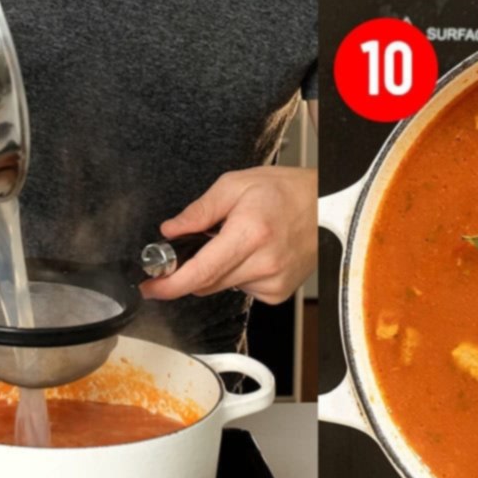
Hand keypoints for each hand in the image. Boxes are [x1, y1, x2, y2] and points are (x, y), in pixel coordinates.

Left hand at [141, 166, 316, 304]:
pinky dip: (237, 274)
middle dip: (190, 269)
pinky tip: (254, 254)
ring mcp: (273, 281)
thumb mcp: (236, 184)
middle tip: (195, 246)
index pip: (200, 272)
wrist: (326, 206)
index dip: (169, 285)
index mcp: (250, 233)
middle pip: (205, 283)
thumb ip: (199, 210)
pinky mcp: (278, 292)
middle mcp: (263, 262)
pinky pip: (242, 289)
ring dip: (218, 268)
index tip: (151, 288)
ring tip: (239, 240)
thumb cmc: (287, 192)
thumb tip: (171, 230)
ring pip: (222, 286)